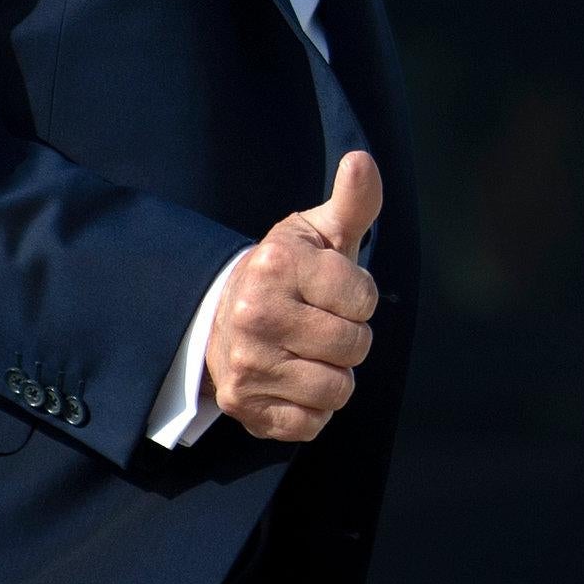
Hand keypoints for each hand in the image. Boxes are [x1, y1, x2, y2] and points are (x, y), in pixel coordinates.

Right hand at [204, 151, 382, 445]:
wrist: (219, 317)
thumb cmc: (288, 274)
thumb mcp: (318, 232)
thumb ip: (353, 202)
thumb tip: (362, 160)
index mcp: (276, 264)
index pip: (364, 301)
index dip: (358, 299)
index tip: (331, 291)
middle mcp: (254, 314)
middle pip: (355, 347)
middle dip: (349, 338)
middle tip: (319, 324)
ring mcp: (247, 363)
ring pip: (338, 389)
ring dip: (334, 375)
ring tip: (306, 352)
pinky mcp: (245, 405)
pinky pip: (312, 424)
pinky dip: (312, 408)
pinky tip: (292, 380)